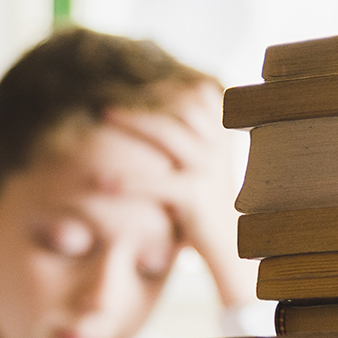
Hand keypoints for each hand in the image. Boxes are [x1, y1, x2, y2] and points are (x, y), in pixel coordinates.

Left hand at [102, 82, 255, 306]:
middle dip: (147, 98)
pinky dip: (127, 181)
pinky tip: (102, 183)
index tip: (145, 87)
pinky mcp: (194, 196)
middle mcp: (217, 151)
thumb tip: (168, 125)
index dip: (174, 87)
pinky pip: (156, 182)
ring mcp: (208, 171)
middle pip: (182, 107)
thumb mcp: (210, 173)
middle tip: (112, 103)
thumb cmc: (213, 213)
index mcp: (222, 142)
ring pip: (167, 132)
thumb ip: (194, 149)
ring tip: (104, 113)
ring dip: (133, 119)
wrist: (235, 251)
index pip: (204, 96)